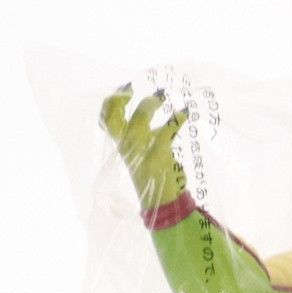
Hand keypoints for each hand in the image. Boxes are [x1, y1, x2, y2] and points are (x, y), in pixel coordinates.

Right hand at [99, 84, 186, 211]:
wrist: (164, 203)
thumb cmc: (154, 177)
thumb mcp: (141, 154)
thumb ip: (140, 136)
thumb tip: (148, 109)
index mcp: (121, 145)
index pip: (106, 120)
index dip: (112, 102)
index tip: (125, 90)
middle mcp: (127, 146)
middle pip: (115, 115)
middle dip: (124, 97)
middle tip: (136, 89)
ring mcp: (141, 149)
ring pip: (140, 117)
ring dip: (152, 102)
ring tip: (163, 96)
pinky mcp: (159, 154)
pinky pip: (168, 129)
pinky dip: (178, 118)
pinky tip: (185, 112)